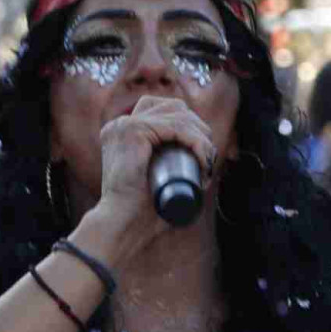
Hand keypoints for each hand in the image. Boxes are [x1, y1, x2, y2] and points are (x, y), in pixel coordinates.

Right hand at [80, 95, 218, 264]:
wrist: (123, 224)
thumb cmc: (142, 216)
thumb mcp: (157, 189)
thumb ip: (172, 182)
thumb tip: (202, 182)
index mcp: (124, 134)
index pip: (165, 113)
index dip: (191, 128)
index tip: (205, 155)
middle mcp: (121, 124)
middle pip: (173, 107)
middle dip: (198, 128)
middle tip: (209, 157)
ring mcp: (125, 124)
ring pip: (178, 114)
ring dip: (200, 135)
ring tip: (207, 162)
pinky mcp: (133, 130)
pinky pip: (176, 126)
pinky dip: (196, 140)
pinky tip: (203, 157)